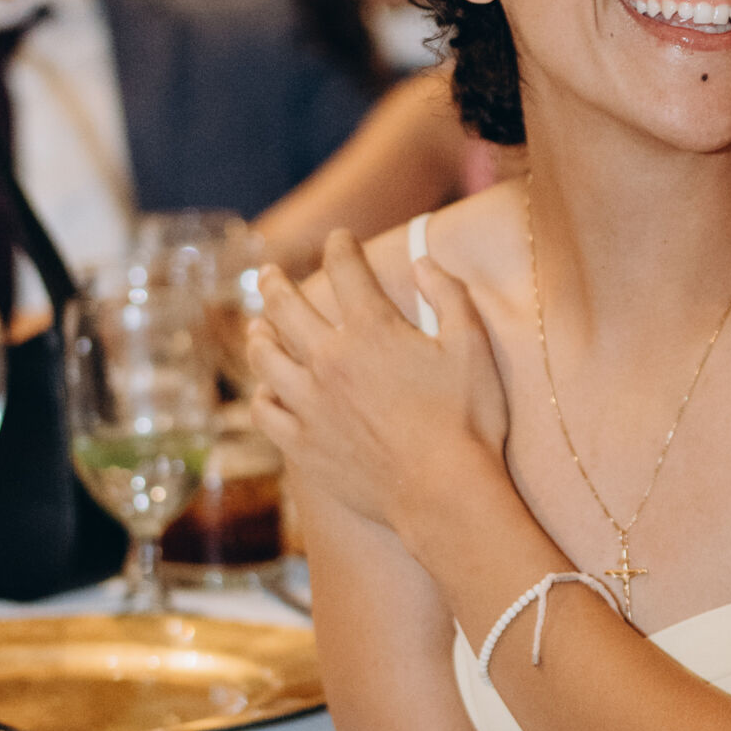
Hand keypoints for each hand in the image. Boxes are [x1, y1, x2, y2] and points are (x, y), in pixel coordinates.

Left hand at [248, 229, 509, 536]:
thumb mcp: (473, 346)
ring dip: (259, 336)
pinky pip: (266, 413)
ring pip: (265, 358)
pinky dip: (262, 397)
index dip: (341, 247)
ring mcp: (309, 404)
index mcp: (371, 330)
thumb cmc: (467, 420)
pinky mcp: (303, 444)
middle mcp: (329, 360)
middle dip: (275, 282)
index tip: (340, 238)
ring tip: (258, 328)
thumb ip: (450, 296)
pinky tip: (266, 392)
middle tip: (269, 273)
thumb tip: (423, 263)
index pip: (346, 270)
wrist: (444, 493)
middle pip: (286, 307)